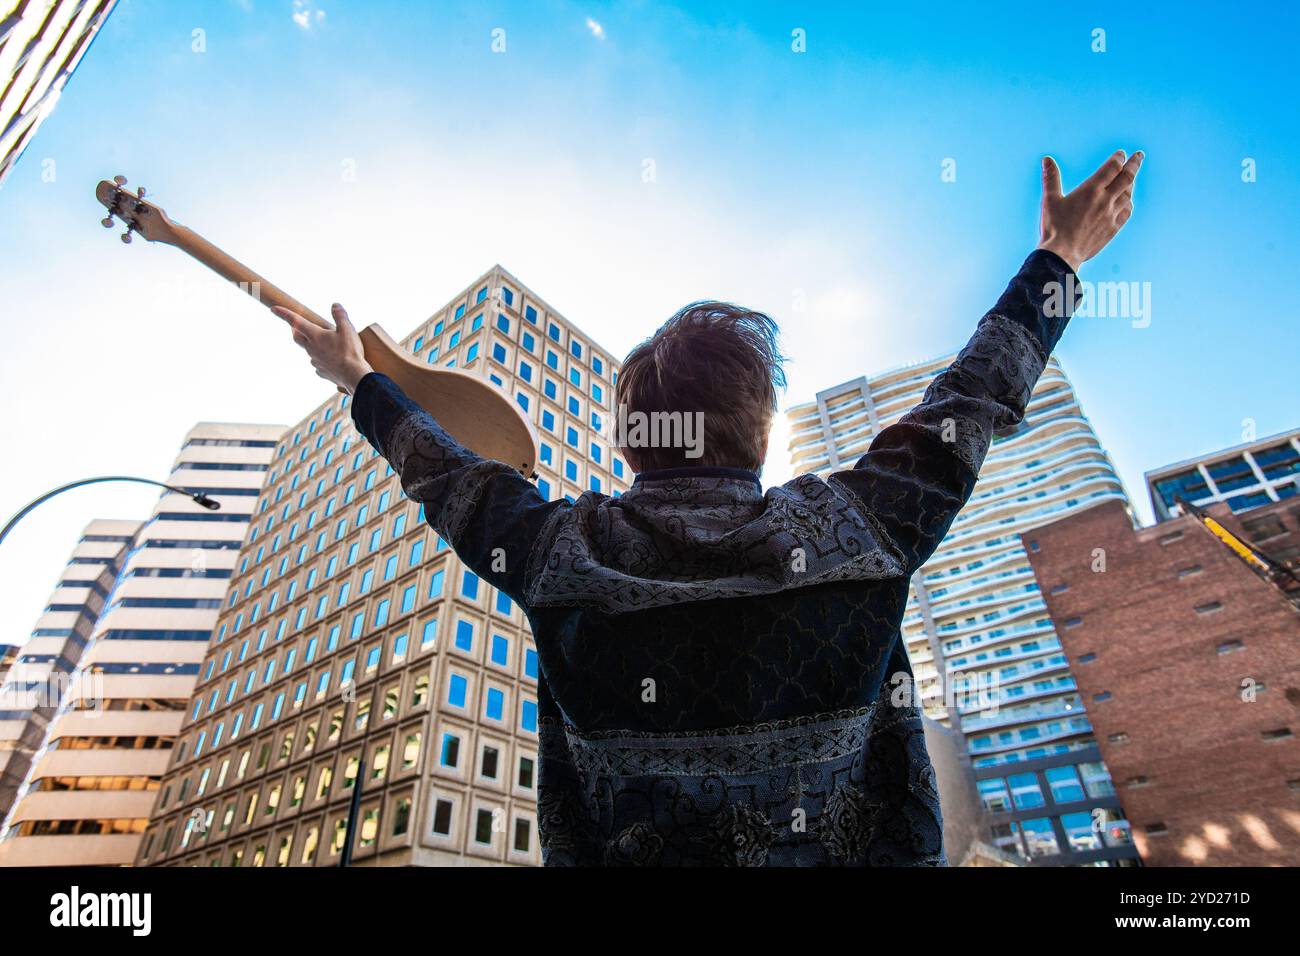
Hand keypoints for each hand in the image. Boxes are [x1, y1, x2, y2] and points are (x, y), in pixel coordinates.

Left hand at [273, 303, 373, 393]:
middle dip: (295, 330)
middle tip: (296, 326)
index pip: (295, 321)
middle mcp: (311, 348)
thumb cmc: (350, 352)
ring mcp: (315, 361)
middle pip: (297, 337)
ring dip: (311, 345)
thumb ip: (340, 315)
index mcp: (315, 335)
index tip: (273, 309)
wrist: (354, 376)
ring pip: (308, 350)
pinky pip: (318, 363)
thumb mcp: (347, 329)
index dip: (283, 314)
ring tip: (323, 343)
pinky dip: (321, 359)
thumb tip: (334, 305)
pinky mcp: (321, 371)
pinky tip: (331, 359)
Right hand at [1037, 150, 1142, 271]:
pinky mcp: (1112, 228)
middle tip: (1139, 155)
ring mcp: (1111, 215)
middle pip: (1127, 177)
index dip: (1118, 158)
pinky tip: (1127, 200)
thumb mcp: (1049, 200)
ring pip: (1128, 194)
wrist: (1062, 255)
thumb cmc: (1054, 227)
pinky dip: (1129, 202)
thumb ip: (1051, 178)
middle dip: (1134, 164)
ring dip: (1131, 183)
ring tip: (1131, 177)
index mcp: (1091, 190)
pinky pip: (1127, 211)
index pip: (1112, 167)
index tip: (1121, 153)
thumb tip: (1046, 159)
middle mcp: (1105, 200)